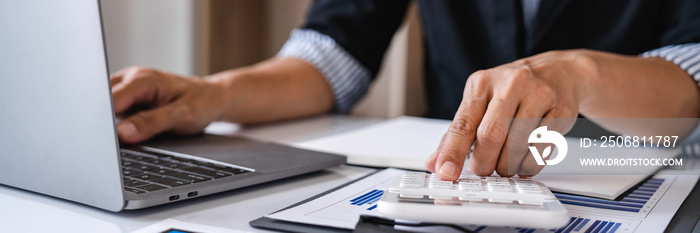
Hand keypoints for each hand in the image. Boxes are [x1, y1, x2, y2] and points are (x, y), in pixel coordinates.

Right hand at [110, 66, 225, 143]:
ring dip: (104, 123)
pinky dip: (110, 123)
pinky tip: (117, 135)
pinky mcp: (126, 99)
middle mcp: (130, 79)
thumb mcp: (182, 115)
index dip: (102, 120)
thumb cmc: (201, 103)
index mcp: (143, 79)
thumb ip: (152, 123)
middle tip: (103, 144)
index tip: (101, 139)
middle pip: (100, 101)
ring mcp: (126, 88)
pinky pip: (110, 111)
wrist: (211, 97)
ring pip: (102, 106)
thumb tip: (123, 133)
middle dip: (99, 122)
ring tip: (110, 141)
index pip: (109, 99)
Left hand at [425, 50, 595, 178]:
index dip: (452, 152)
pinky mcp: (560, 110)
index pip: (463, 123)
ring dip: (506, 167)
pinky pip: (540, 150)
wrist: (557, 72)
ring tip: (504, 165)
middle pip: (490, 137)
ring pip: (516, 146)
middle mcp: (510, 84)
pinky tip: (523, 162)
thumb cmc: (512, 91)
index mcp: (481, 83)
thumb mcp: (479, 102)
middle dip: (483, 163)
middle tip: (483, 170)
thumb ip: (456, 133)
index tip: (446, 172)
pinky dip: (528, 166)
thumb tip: (435, 162)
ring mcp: (538, 95)